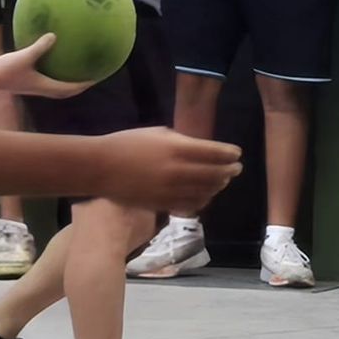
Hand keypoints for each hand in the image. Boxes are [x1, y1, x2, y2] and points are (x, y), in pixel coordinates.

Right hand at [0, 35, 90, 98]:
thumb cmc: (4, 70)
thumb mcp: (24, 56)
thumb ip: (40, 46)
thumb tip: (54, 35)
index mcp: (44, 86)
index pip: (70, 88)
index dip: (84, 84)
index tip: (97, 77)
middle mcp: (41, 89)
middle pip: (65, 92)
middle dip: (78, 86)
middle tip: (90, 76)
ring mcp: (33, 87)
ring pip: (56, 88)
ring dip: (67, 83)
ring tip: (75, 72)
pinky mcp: (26, 82)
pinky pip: (46, 80)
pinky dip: (54, 75)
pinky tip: (50, 61)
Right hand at [93, 128, 241, 214]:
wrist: (101, 167)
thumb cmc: (127, 143)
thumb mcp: (157, 133)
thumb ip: (182, 141)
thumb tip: (200, 149)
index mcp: (177, 148)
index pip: (214, 152)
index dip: (230, 153)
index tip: (237, 153)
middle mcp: (178, 171)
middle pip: (215, 173)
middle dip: (229, 171)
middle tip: (236, 169)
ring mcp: (171, 190)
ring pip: (206, 191)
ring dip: (218, 186)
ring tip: (223, 181)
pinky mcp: (163, 204)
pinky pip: (191, 205)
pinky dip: (203, 200)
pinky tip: (206, 195)